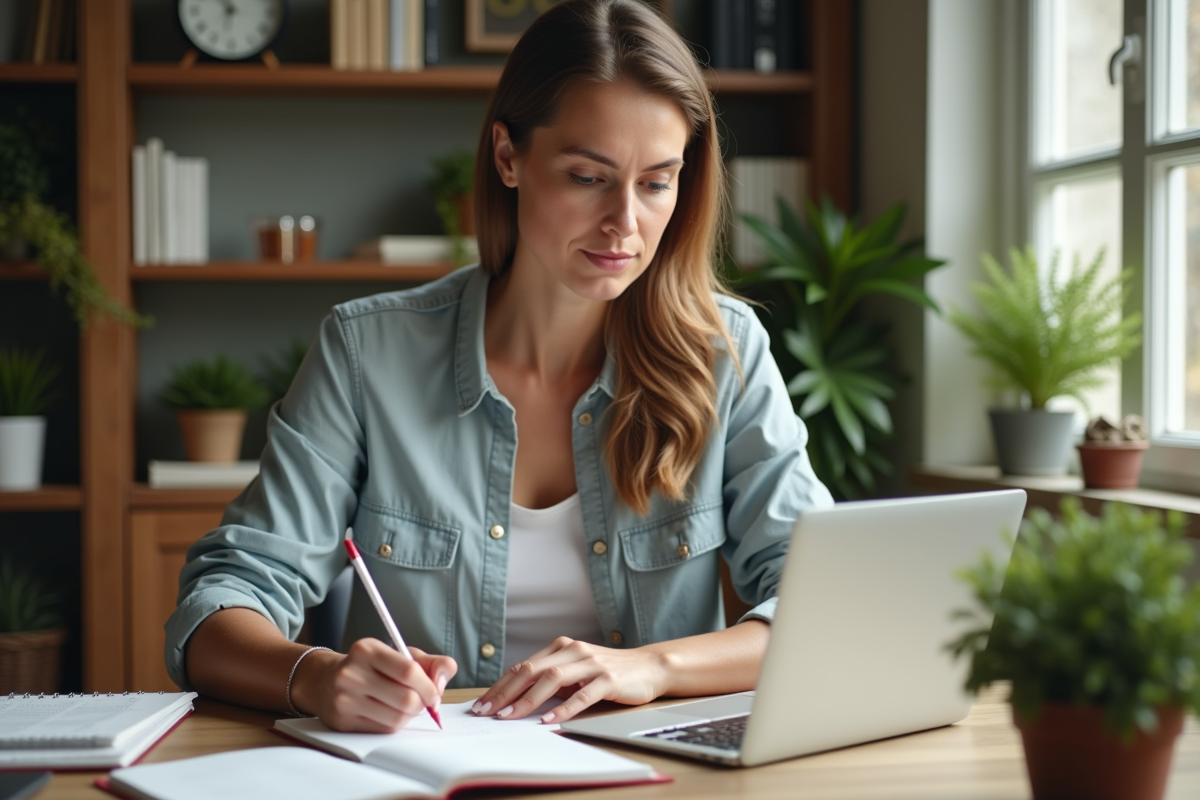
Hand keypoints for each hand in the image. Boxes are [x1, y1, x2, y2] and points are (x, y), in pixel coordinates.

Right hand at [301, 638, 457, 731]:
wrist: (325, 681)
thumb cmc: (371, 667)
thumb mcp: (400, 654)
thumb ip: (431, 663)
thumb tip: (442, 681)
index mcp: (368, 650)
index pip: (409, 670)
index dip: (429, 686)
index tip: (435, 693)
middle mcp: (352, 673)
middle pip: (406, 699)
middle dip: (421, 704)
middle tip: (422, 702)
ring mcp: (344, 699)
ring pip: (396, 718)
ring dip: (409, 716)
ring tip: (404, 706)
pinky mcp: (342, 721)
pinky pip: (383, 730)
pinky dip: (394, 724)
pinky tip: (388, 713)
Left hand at [470, 637, 669, 723]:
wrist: (648, 667)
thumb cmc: (608, 672)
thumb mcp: (575, 670)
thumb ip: (551, 678)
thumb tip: (515, 699)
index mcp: (561, 647)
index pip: (523, 666)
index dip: (500, 686)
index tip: (482, 704)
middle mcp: (573, 650)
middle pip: (531, 670)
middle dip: (505, 693)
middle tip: (487, 712)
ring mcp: (591, 663)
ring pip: (552, 680)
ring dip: (528, 699)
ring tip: (511, 717)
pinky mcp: (608, 679)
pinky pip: (582, 694)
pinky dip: (564, 707)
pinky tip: (550, 719)